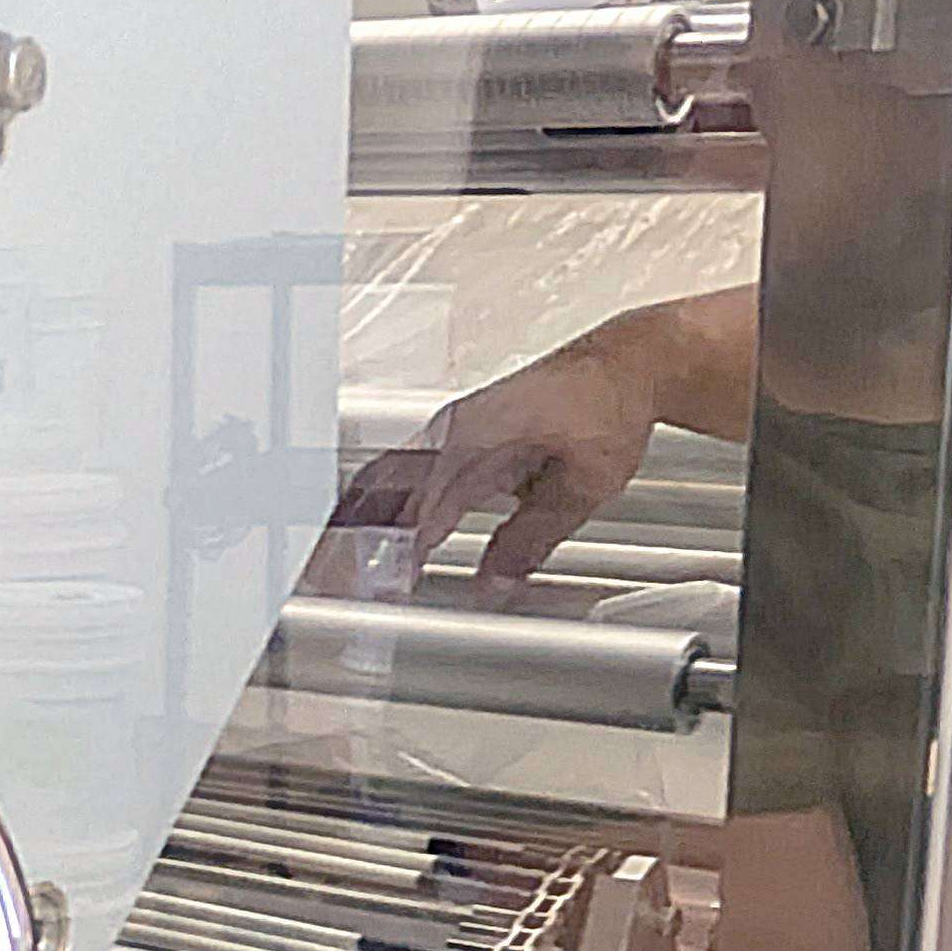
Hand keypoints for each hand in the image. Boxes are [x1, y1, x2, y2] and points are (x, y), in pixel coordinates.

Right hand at [324, 317, 677, 595]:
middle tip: (325, 586)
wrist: (626, 364)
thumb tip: (492, 581)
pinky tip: (378, 542)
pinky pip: (408, 480)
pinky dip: (387, 514)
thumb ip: (531, 538)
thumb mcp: (584, 485)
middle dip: (347, 541)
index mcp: (475, 435)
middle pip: (380, 492)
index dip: (387, 551)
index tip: (372, 586)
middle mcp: (453, 431)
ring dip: (357, 527)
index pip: (414, 505)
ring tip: (332, 570)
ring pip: (385, 484)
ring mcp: (452, 435)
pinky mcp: (461, 441)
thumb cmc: (608, 404)